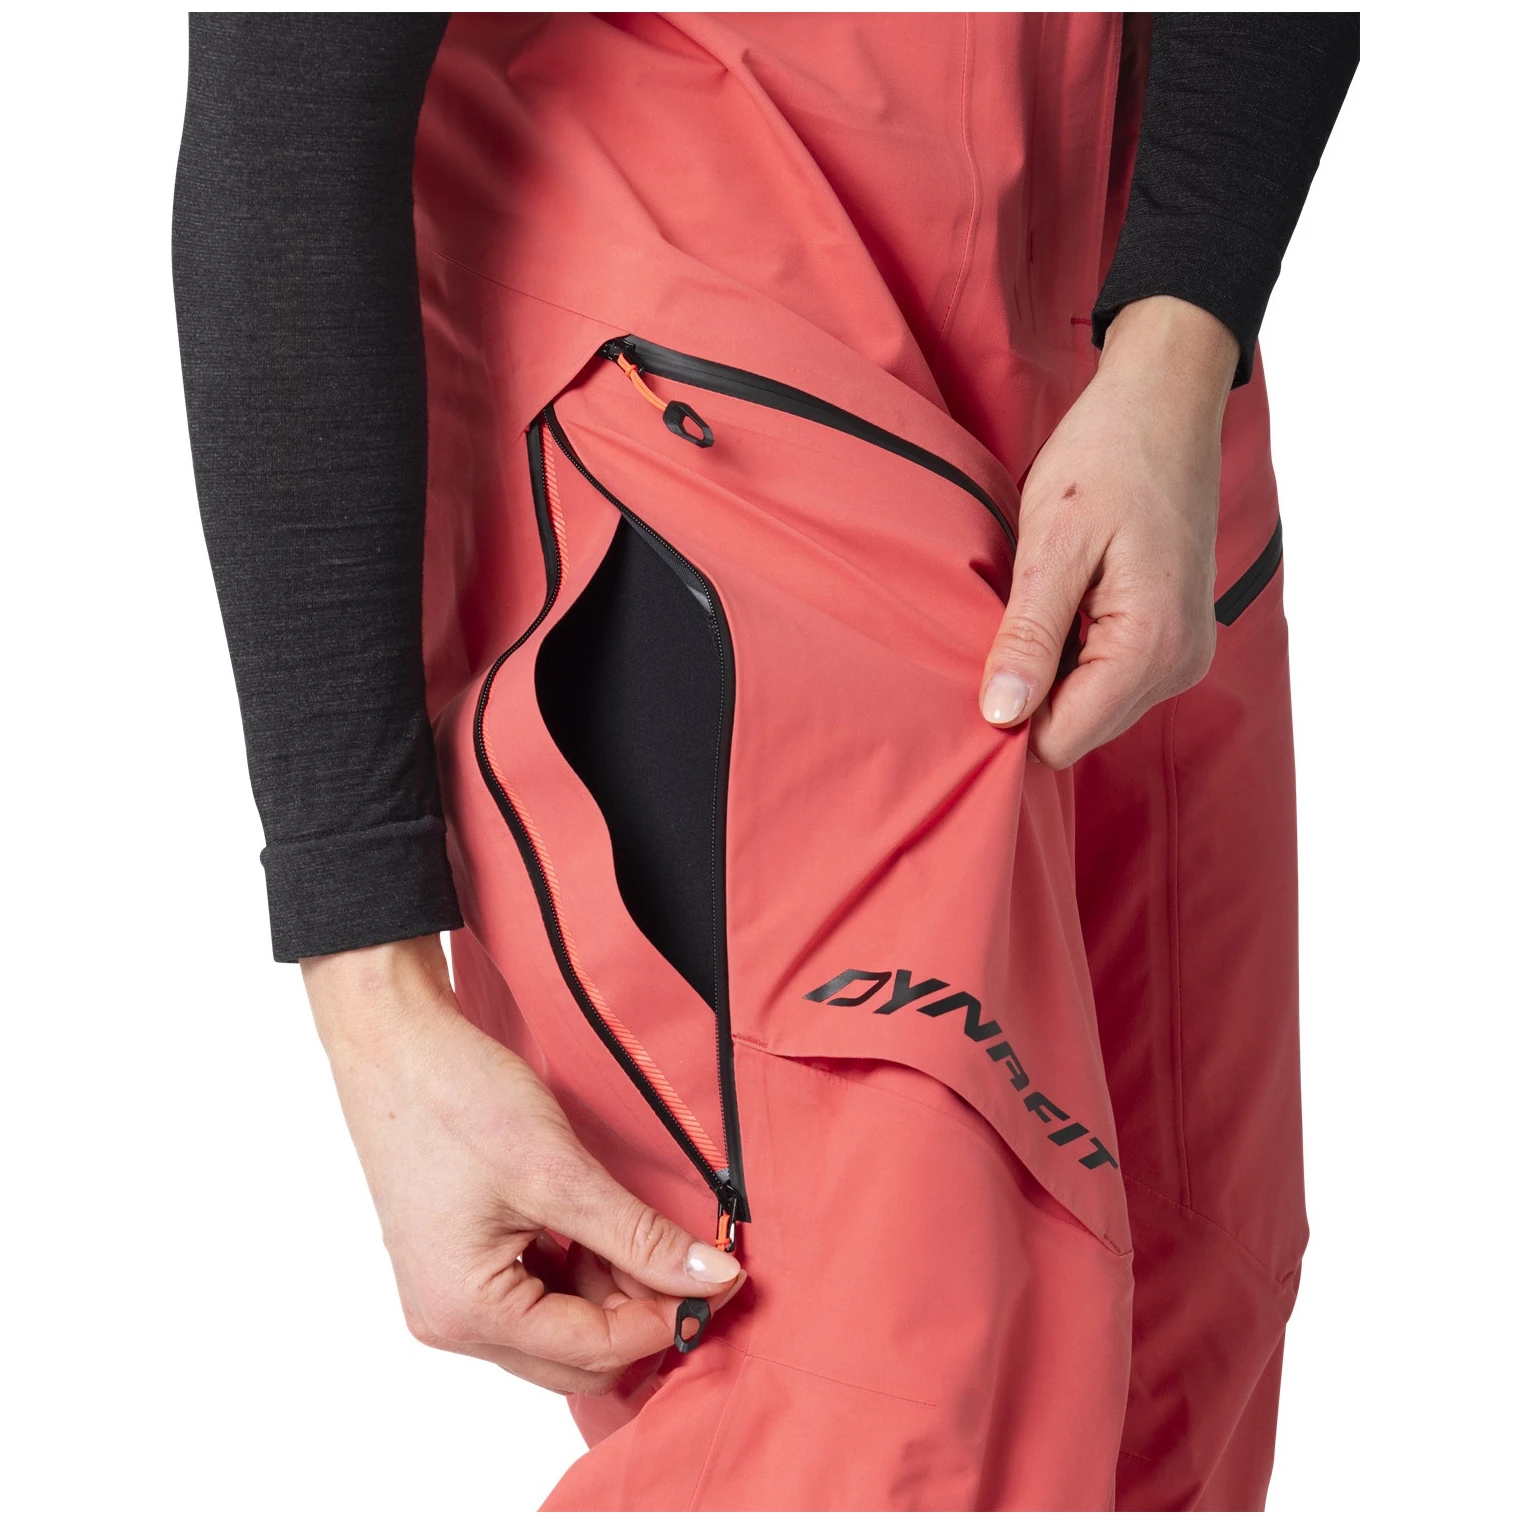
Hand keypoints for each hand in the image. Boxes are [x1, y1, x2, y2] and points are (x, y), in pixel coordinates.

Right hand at [302, 936, 744, 1395]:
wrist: (393, 1044)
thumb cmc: (457, 1098)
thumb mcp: (561, 1171)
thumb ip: (639, 1236)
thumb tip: (711, 1276)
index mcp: (466, 1310)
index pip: (593, 1349)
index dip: (667, 1317)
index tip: (723, 1277)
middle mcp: (450, 1321)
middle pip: (575, 1355)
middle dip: (640, 1312)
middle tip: (693, 1258)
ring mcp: (448, 1297)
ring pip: (558, 1329)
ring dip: (611, 1290)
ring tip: (645, 1229)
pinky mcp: (457, 1266)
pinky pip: (533, 1296)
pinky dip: (578, 1271)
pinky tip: (604, 1227)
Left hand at [979, 296, 1238, 767]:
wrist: (1166, 400)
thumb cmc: (1108, 455)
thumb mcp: (1051, 544)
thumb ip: (1028, 637)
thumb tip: (1000, 716)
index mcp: (1151, 647)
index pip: (1062, 740)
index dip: (1008, 716)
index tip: (974, 666)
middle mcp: (1179, 665)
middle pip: (1078, 731)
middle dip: (1029, 695)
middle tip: (996, 624)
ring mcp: (1183, 653)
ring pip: (1092, 708)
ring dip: (1049, 672)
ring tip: (1032, 604)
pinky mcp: (1175, 637)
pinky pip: (1109, 677)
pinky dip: (1072, 655)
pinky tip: (1057, 604)